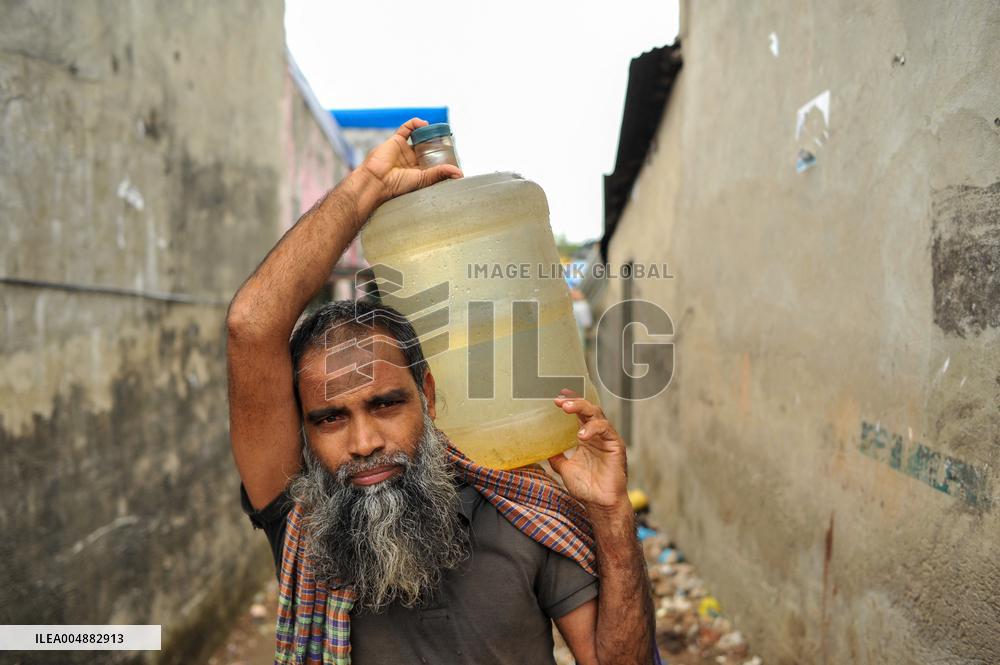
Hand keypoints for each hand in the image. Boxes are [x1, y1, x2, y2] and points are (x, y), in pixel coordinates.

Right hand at [359, 118, 462, 202]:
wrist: (377, 180)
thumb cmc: (397, 185)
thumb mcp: (423, 179)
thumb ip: (440, 173)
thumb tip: (459, 173)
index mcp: (418, 172)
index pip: (433, 161)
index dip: (442, 156)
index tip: (452, 152)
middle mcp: (411, 161)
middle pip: (426, 148)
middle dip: (436, 142)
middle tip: (447, 139)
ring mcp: (403, 150)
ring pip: (418, 137)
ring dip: (427, 132)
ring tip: (437, 131)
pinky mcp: (395, 141)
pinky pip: (406, 128)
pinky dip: (415, 123)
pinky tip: (424, 123)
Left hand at [548, 388, 628, 512]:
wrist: (600, 504)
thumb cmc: (586, 488)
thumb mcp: (565, 469)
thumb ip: (556, 457)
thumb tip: (542, 451)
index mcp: (586, 437)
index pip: (579, 414)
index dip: (570, 403)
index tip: (557, 397)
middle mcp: (597, 435)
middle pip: (588, 409)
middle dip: (574, 402)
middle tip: (559, 400)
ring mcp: (607, 439)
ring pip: (597, 414)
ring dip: (582, 408)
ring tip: (566, 409)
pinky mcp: (616, 445)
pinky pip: (606, 429)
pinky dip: (593, 428)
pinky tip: (582, 434)